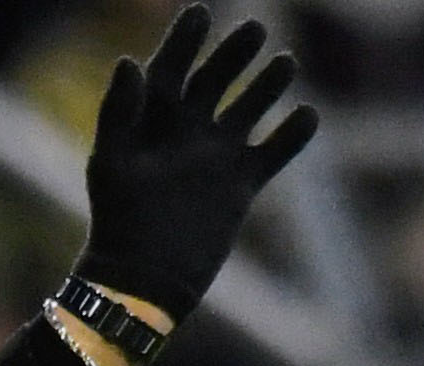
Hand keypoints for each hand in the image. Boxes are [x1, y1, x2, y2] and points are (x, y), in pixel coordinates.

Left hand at [77, 10, 317, 322]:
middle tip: (255, 29)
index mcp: (154, 122)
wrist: (143, 281)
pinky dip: (291, 136)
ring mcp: (216, 160)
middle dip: (234, 54)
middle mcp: (188, 134)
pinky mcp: (239, 188)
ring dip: (267, 86)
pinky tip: (309, 115)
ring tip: (286, 62)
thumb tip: (130, 59)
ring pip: (248, 109)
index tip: (201, 11)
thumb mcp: (113, 162)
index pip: (172, 68)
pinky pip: (272, 154)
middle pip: (215, 81)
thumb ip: (119, 110)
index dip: (185, 39)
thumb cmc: (118, 222)